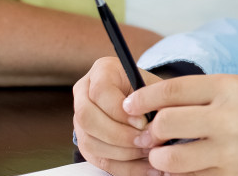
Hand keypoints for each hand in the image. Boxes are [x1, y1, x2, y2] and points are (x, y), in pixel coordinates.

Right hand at [73, 57, 160, 174]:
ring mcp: (80, 119)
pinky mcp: (86, 142)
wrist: (144, 99)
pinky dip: (125, 168)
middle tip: (146, 142)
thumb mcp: (156, 86)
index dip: (120, 110)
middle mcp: (84, 93)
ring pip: (90, 142)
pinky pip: (98, 160)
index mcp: (101, 71)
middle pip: (87, 118)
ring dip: (122, 153)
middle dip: (119, 135)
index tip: (143, 122)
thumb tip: (157, 123)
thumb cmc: (151, 90)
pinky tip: (147, 168)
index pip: (101, 91)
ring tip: (150, 154)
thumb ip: (156, 98)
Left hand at [121, 73, 237, 175]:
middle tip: (148, 137)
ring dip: (160, 161)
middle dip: (150, 133)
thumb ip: (201, 96)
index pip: (172, 89)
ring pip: (172, 161)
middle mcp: (228, 118)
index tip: (130, 105)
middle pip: (166, 124)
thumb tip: (155, 108)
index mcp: (230, 88)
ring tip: (164, 159)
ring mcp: (231, 152)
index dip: (143, 98)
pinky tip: (188, 169)